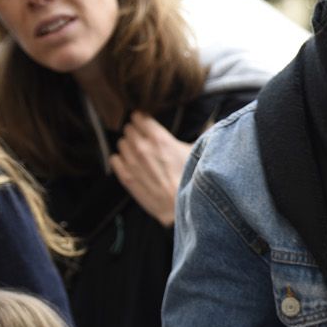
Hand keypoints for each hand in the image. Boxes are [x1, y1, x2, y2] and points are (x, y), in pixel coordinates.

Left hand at [109, 112, 191, 227]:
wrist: (181, 209)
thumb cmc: (192, 182)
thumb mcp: (199, 154)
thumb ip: (202, 135)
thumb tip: (211, 121)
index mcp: (159, 139)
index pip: (140, 117)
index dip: (143, 118)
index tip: (147, 122)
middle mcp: (142, 148)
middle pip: (129, 129)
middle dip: (136, 131)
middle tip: (144, 138)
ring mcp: (132, 163)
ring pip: (121, 143)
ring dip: (128, 145)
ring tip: (139, 152)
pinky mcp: (126, 178)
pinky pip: (114, 160)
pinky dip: (121, 159)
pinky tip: (131, 163)